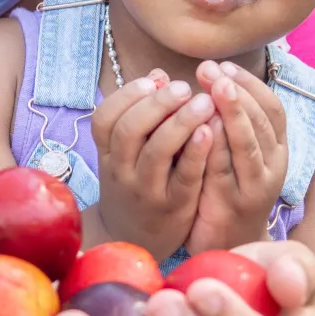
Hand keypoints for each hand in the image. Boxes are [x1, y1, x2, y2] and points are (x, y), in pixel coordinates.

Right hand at [90, 71, 216, 259]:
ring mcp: (146, 191)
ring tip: (205, 102)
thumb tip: (159, 75)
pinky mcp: (174, 207)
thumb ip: (142, 115)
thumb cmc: (136, 182)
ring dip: (180, 122)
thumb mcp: (128, 152)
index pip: (104, 118)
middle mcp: (121, 171)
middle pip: (129, 130)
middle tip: (184, 87)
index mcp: (107, 153)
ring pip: (156, 152)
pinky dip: (196, 152)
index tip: (154, 80)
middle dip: (157, 103)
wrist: (133, 240)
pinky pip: (184, 176)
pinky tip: (210, 131)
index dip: (126, 95)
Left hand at [186, 60, 286, 252]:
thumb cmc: (227, 190)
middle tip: (213, 71)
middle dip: (237, 92)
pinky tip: (203, 129)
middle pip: (262, 121)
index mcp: (276, 148)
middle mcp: (273, 165)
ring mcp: (256, 186)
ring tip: (214, 91)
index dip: (249, 84)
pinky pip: (226, 171)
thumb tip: (214, 79)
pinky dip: (217, 148)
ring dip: (233, 115)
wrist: (228, 244)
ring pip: (249, 144)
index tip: (225, 66)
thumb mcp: (235, 154)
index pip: (271, 108)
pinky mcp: (234, 204)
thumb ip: (231, 123)